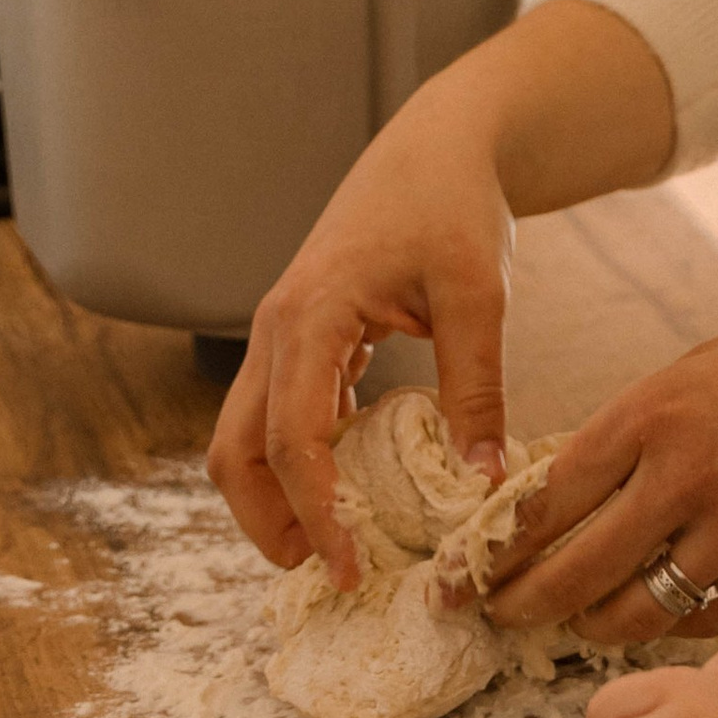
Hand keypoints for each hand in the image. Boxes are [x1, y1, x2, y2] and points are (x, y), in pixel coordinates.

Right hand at [209, 94, 514, 589]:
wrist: (437, 146)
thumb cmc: (454, 206)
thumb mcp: (478, 294)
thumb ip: (477, 388)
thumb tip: (483, 483)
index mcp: (311, 315)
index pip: (290, 437)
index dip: (312, 512)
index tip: (347, 567)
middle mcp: (278, 328)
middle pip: (234, 450)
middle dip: (265, 521)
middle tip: (328, 571)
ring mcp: (284, 333)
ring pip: (247, 436)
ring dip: (278, 496)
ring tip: (338, 544)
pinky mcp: (305, 338)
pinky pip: (283, 413)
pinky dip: (303, 461)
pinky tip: (353, 490)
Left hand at [478, 267, 717, 647]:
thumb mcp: (708, 366)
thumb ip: (642, 424)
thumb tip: (570, 481)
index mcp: (656, 409)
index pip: (546, 496)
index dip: (496, 544)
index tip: (463, 569)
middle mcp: (687, 472)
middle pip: (575, 568)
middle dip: (523, 603)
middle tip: (496, 616)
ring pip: (637, 611)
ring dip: (593, 627)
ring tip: (572, 625)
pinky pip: (706, 619)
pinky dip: (671, 628)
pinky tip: (654, 620)